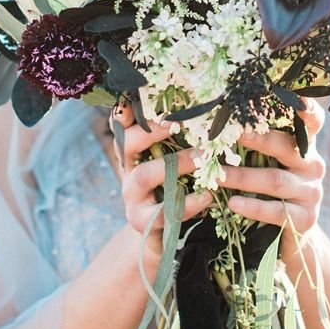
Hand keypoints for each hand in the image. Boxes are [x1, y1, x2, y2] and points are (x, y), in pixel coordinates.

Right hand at [111, 103, 212, 250]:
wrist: (159, 234)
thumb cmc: (170, 187)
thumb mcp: (169, 160)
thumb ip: (178, 138)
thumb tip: (207, 107)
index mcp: (132, 150)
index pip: (121, 124)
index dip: (126, 109)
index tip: (141, 94)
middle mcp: (128, 169)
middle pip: (127, 142)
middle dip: (153, 130)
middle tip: (179, 122)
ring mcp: (132, 196)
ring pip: (145, 174)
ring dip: (177, 163)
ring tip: (203, 157)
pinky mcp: (143, 221)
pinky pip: (163, 211)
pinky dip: (188, 203)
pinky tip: (207, 195)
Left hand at [217, 99, 325, 236]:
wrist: (289, 233)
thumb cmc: (271, 189)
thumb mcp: (270, 162)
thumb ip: (257, 143)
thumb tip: (218, 119)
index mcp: (305, 145)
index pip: (313, 123)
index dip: (308, 110)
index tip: (299, 99)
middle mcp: (313, 165)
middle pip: (286, 147)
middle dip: (257, 139)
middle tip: (232, 133)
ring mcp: (311, 192)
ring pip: (275, 180)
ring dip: (242, 177)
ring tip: (218, 175)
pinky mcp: (306, 218)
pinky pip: (277, 211)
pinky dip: (252, 207)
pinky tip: (233, 204)